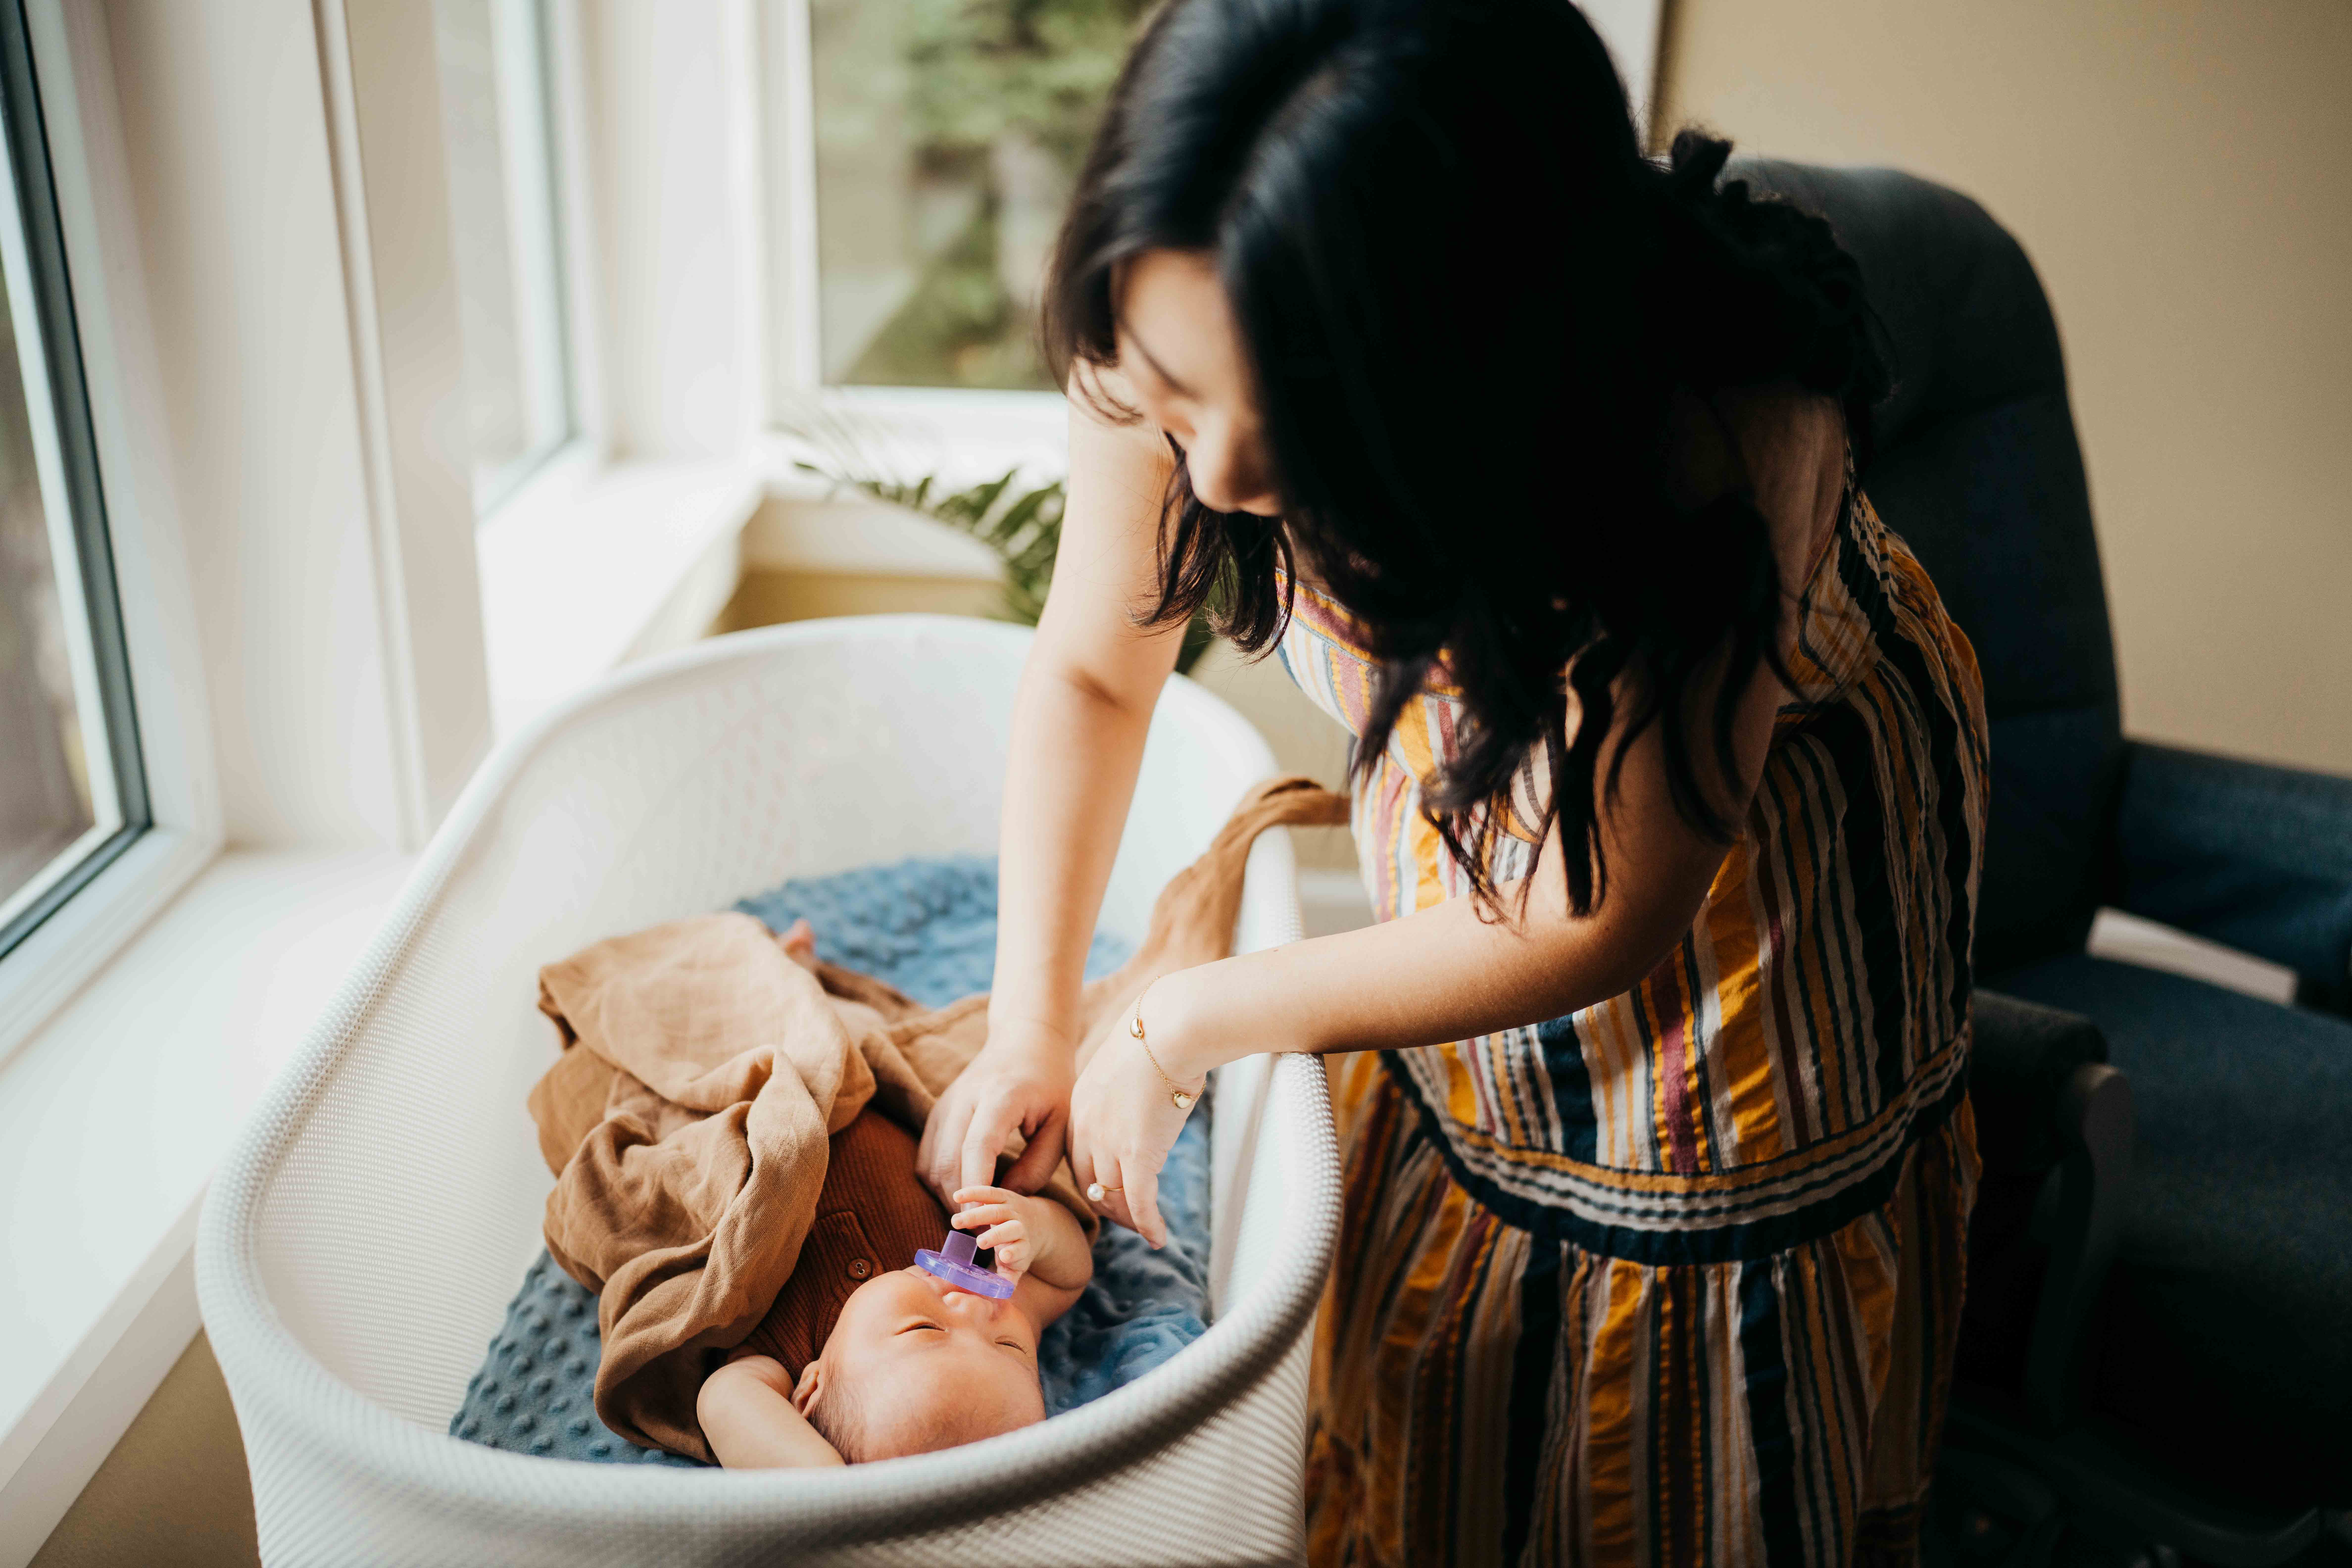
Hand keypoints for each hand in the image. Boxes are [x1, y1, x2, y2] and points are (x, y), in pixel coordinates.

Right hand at [918, 1021, 1073, 1204]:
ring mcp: (944, 1106)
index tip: (983, 1220)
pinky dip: (940, 1181)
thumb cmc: (1050, 1084)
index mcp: (1000, 1097)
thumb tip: (1006, 1200)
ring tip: (976, 1211)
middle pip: (947, 1162)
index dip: (977, 1188)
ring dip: (948, 1195)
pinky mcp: (936, 1114)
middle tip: (984, 1229)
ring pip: (930, 1164)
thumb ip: (1038, 1166)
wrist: (1024, 1041)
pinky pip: (927, 1158)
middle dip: (961, 1202)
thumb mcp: (1060, 1124)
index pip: (976, 1148)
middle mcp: (964, 1100)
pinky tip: (966, 1189)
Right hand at [951, 1185, 1046, 1284]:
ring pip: (996, 1209)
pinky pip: (989, 1192)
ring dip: (976, 1215)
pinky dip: (974, 1193)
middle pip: (1008, 1228)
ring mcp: (1012, 1209)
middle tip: (979, 1242)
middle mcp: (1019, 1226)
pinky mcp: (1004, 1195)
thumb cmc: (1019, 1248)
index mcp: (1023, 1245)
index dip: (1013, 1252)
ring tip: (956, 1221)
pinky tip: (957, 1196)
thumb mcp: (1017, 1265)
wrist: (1037, 1223)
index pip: (1020, 1248)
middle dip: (995, 1235)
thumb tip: (996, 1295)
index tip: (1004, 1257)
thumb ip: (1007, 1278)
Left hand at [1067, 987, 1205, 1248]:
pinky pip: (1139, 1202)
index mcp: (1079, 1108)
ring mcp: (1109, 1144)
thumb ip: (1122, 1095)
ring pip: (1114, 1197)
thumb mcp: (1124, 1070)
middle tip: (1129, 1219)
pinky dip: (1148, 1224)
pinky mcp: (1137, 1154)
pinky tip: (1158, 1238)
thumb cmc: (1156, 1040)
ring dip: (1131, 1218)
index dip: (1094, 1180)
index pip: (1079, 1159)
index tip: (1110, 1192)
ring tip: (1146, 1229)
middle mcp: (1087, 1130)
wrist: (1168, 1031)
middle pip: (1091, 1184)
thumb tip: (1141, 1105)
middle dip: (1109, 1205)